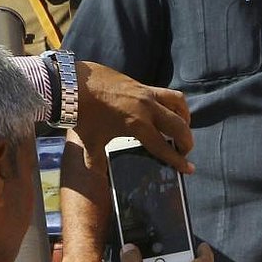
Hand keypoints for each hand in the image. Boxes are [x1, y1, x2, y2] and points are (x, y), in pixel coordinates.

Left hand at [74, 61, 193, 174]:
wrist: (72, 83)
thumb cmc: (82, 115)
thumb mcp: (91, 142)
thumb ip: (98, 161)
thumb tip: (98, 177)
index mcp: (137, 126)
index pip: (164, 147)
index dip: (178, 161)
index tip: (189, 169)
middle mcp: (147, 109)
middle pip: (179, 126)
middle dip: (186, 141)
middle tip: (183, 151)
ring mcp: (146, 94)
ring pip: (178, 103)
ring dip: (184, 117)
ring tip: (181, 128)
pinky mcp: (141, 84)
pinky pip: (166, 94)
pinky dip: (173, 104)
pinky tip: (166, 112)